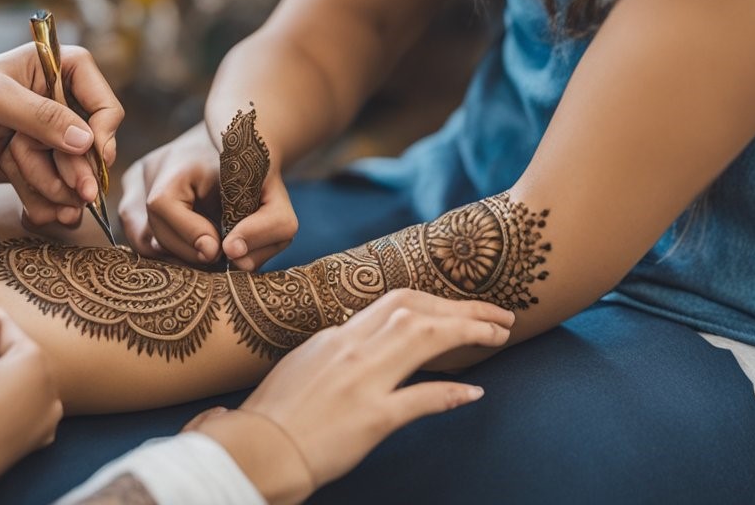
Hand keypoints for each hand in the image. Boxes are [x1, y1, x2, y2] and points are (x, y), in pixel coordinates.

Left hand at [0, 44, 123, 229]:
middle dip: (80, 168)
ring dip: (57, 188)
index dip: (104, 126)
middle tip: (80, 193)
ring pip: (73, 171)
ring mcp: (43, 138)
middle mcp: (53, 103)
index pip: (100, 97)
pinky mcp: (30, 166)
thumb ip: (39, 116)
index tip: (94, 151)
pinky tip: (32, 211)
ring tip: (39, 194)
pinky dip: (45, 202)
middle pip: (92, 143)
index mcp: (52, 69)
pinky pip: (52, 190)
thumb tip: (85, 140)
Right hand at [119, 124, 297, 269]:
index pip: (161, 204)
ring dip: (175, 254)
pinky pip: (138, 236)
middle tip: (216, 254)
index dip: (190, 234)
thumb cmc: (258, 178)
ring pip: (140, 240)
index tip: (219, 249)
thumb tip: (234, 256)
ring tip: (204, 248)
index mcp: (179, 161)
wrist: (241, 148)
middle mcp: (148, 168)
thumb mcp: (278, 199)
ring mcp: (136, 181)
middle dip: (188, 252)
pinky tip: (190, 243)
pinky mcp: (131, 194)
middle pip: (151, 231)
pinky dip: (165, 248)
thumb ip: (268, 227)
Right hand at [189, 290, 514, 504]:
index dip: (435, 304)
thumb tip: (345, 345)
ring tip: (498, 335)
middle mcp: (349, 348)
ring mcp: (361, 380)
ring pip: (423, 335)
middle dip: (461, 306)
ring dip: (467, 331)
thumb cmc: (270, 418)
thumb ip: (328, 354)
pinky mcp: (370, 417)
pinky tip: (475, 392)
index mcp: (333, 338)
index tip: (460, 309)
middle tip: (499, 315)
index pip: (392, 305)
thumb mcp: (300, 370)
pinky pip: (420, 397)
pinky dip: (451, 391)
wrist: (255, 450)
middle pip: (413, 308)